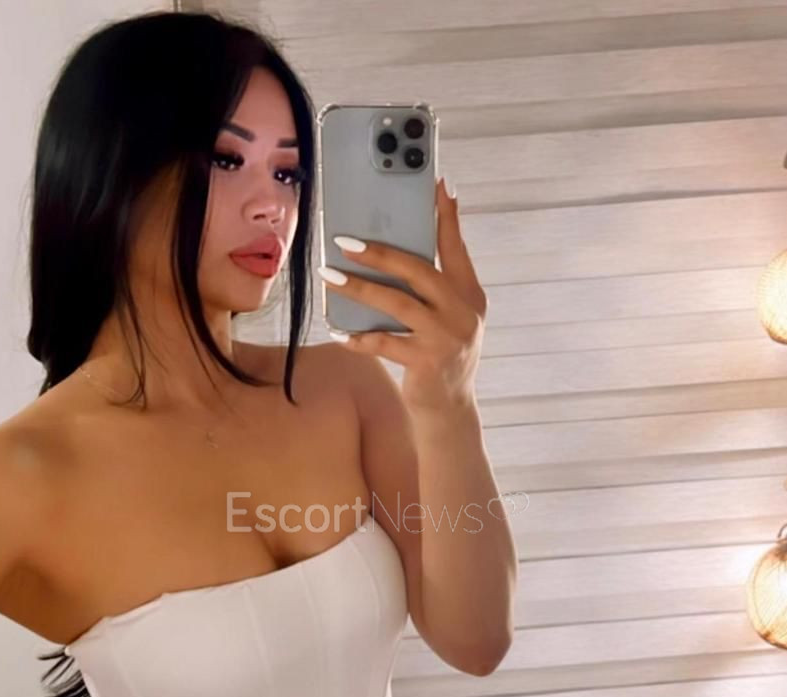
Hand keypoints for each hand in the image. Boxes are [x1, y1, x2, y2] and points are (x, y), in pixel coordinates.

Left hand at [321, 176, 486, 414]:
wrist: (450, 410)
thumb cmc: (442, 356)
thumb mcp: (450, 317)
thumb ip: (436, 285)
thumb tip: (400, 251)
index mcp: (470, 295)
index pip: (456, 247)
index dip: (446, 216)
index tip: (437, 184)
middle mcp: (462, 313)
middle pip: (418, 270)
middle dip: (380, 252)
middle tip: (345, 240)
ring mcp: (445, 338)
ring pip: (397, 302)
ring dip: (359, 287)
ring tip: (329, 275)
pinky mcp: (426, 362)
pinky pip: (384, 342)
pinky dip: (358, 336)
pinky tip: (338, 330)